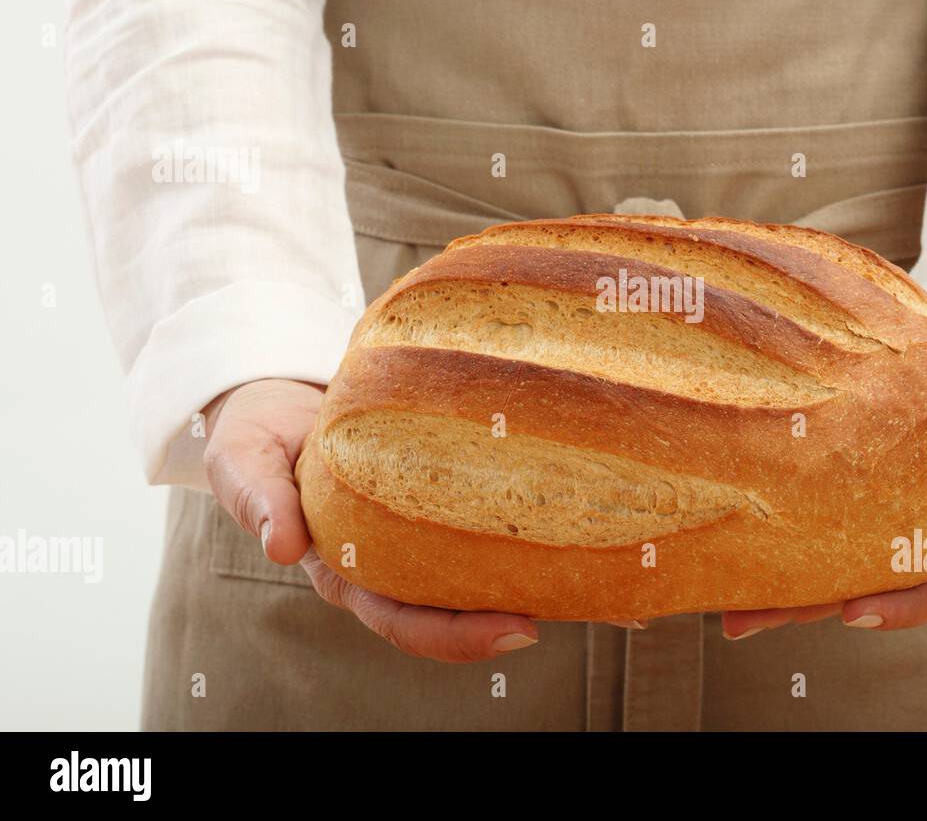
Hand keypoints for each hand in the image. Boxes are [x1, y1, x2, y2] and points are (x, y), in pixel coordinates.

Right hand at [201, 378, 540, 661]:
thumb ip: (257, 498)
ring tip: (578, 570)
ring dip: (520, 574)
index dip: (457, 636)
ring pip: (471, 567)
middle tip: (561, 608)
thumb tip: (281, 546)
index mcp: (344, 568)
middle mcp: (387, 559)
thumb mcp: (243, 458)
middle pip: (452, 605)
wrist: (276, 395)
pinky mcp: (435, 493)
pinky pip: (476, 516)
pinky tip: (559, 511)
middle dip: (504, 617)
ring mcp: (413, 530)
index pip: (403, 619)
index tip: (514, 634)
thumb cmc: (258, 434)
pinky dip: (515, 522)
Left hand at [719, 314, 926, 638]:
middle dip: (809, 604)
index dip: (901, 604)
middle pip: (867, 577)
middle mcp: (925, 519)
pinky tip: (732, 527)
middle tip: (747, 620)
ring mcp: (887, 496)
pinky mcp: (856, 464)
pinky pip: (817, 496)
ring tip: (724, 599)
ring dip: (781, 577)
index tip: (854, 614)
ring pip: (833, 547)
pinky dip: (778, 514)